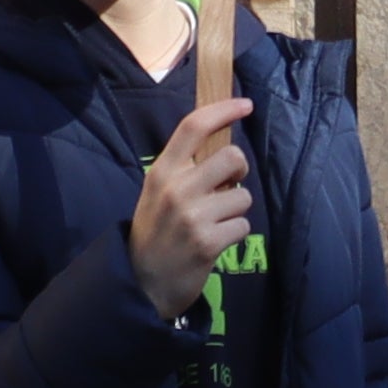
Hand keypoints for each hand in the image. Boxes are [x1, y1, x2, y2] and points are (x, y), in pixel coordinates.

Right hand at [130, 94, 256, 313]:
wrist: (142, 283)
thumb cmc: (156, 233)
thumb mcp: (158, 192)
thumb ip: (184, 169)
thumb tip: (223, 146)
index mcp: (162, 172)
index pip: (192, 127)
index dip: (223, 110)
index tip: (245, 105)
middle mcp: (176, 189)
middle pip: (232, 158)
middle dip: (239, 171)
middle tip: (228, 185)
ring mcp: (193, 216)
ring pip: (243, 196)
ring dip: (236, 210)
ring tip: (214, 222)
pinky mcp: (209, 243)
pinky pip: (243, 226)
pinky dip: (235, 234)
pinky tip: (215, 242)